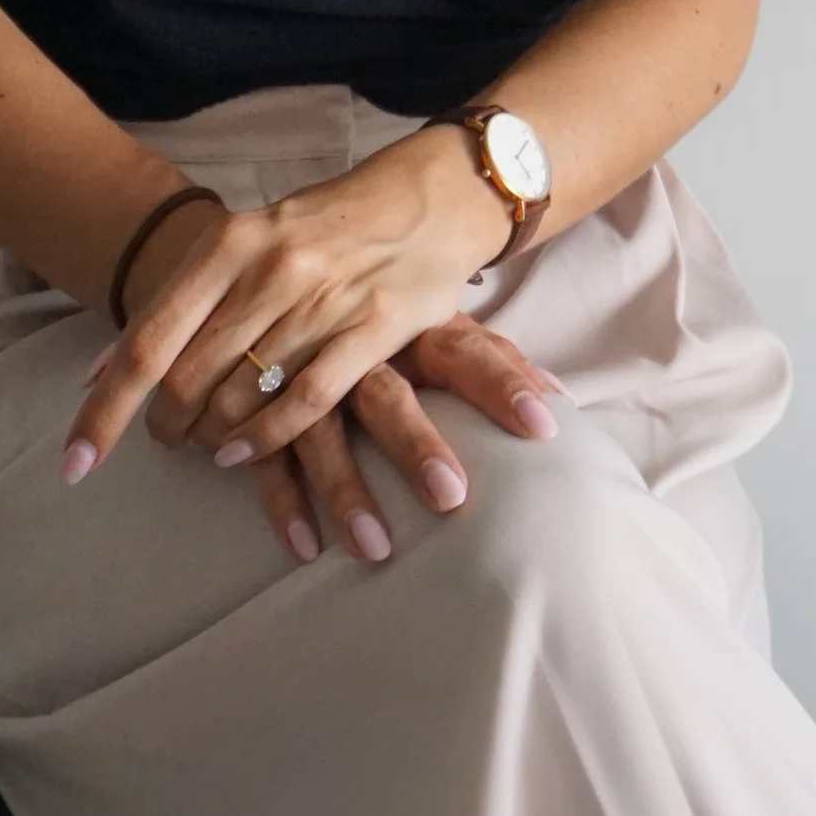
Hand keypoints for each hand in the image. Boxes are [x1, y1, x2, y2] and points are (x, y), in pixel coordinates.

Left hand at [61, 126, 513, 487]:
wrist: (430, 196)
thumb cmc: (323, 227)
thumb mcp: (244, 244)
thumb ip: (179, 304)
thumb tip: (97, 373)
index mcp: (229, 242)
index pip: (147, 341)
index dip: (104, 410)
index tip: (73, 464)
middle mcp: (270, 269)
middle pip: (186, 378)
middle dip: (164, 424)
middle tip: (167, 438)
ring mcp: (323, 300)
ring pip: (240, 397)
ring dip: (211, 436)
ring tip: (207, 443)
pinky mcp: (375, 328)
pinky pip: (305, 403)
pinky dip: (265, 440)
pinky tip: (242, 453)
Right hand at [230, 317, 563, 567]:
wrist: (268, 265)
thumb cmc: (374, 303)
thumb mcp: (429, 317)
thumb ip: (490, 356)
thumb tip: (559, 396)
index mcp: (409, 323)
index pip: (468, 351)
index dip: (505, 384)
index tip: (545, 426)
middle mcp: (357, 349)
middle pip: (388, 395)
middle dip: (417, 444)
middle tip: (451, 497)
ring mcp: (301, 376)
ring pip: (320, 432)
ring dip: (346, 490)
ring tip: (376, 549)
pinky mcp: (256, 406)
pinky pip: (266, 455)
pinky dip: (282, 500)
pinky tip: (305, 547)